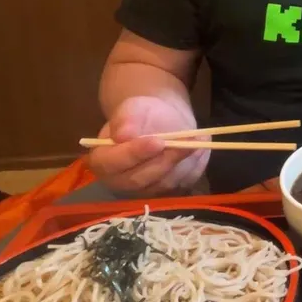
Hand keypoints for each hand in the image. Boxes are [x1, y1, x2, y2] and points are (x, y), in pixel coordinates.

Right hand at [88, 96, 207, 196]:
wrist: (163, 122)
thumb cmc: (143, 115)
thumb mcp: (133, 108)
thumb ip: (125, 119)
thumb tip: (121, 135)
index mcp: (102, 160)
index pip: (112, 164)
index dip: (134, 154)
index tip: (157, 142)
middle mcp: (119, 182)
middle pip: (139, 179)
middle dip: (163, 160)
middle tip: (185, 142)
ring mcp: (143, 191)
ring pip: (163, 184)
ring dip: (181, 163)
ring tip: (196, 141)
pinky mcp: (167, 193)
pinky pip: (181, 184)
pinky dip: (193, 167)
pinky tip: (198, 149)